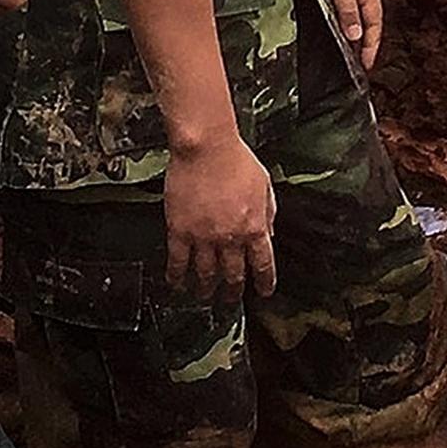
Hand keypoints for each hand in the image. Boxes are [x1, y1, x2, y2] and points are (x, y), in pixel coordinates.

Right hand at [164, 135, 277, 302]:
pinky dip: (177, 276)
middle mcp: (230, 238)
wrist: (206, 147)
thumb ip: (268, 213)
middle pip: (233, 275)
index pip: (262, 264)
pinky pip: (177, 262)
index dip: (264, 282)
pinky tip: (176, 284)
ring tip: (204, 296)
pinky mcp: (179, 231)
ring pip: (205, 274)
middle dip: (232, 291)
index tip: (263, 292)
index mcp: (254, 227)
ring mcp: (203, 237)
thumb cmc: (235, 159)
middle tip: (230, 300)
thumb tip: (269, 234)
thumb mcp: (264, 185)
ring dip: (205, 288)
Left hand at [310, 0, 386, 70]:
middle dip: (363, 39)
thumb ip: (346, 8)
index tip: (365, 66)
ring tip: (343, 44)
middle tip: (356, 61)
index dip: (370, 46)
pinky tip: (328, 16)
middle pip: (366, 17)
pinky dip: (337, 13)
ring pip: (352, 8)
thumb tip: (356, 36)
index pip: (374, 23)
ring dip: (349, 26)